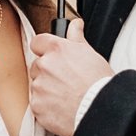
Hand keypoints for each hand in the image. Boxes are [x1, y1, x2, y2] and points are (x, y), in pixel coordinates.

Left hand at [29, 18, 112, 135]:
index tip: (50, 55)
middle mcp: (44, 66)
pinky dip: (46, 106)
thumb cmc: (99, 84)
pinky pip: (37, 104)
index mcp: (57, 50)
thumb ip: (77, 38)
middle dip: (47, 72)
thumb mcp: (91, 55)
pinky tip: (61, 107)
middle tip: (65, 81)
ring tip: (65, 96)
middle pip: (37, 66)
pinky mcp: (36, 106)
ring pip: (36, 85)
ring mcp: (38, 86)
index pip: (38, 42)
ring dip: (46, 89)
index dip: (44, 49)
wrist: (99, 110)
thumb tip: (75, 25)